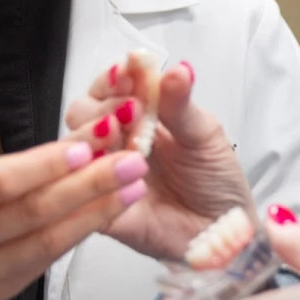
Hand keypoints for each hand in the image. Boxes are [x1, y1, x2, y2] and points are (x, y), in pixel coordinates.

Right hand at [0, 141, 149, 299]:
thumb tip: (74, 149)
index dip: (45, 167)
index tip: (90, 146)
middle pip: (29, 215)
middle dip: (90, 186)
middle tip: (133, 161)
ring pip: (45, 244)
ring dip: (96, 214)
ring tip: (133, 187)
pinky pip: (43, 263)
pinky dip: (76, 235)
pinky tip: (104, 214)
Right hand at [65, 59, 253, 258]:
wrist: (225, 230)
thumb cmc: (216, 179)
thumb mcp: (204, 135)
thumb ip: (182, 104)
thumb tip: (178, 69)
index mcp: (140, 116)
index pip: (109, 87)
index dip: (113, 78)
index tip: (129, 72)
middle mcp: (117, 142)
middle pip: (81, 113)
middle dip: (103, 106)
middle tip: (132, 110)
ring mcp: (106, 174)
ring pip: (74, 150)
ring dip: (95, 137)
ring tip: (128, 138)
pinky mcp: (102, 210)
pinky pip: (81, 194)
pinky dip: (95, 179)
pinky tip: (122, 174)